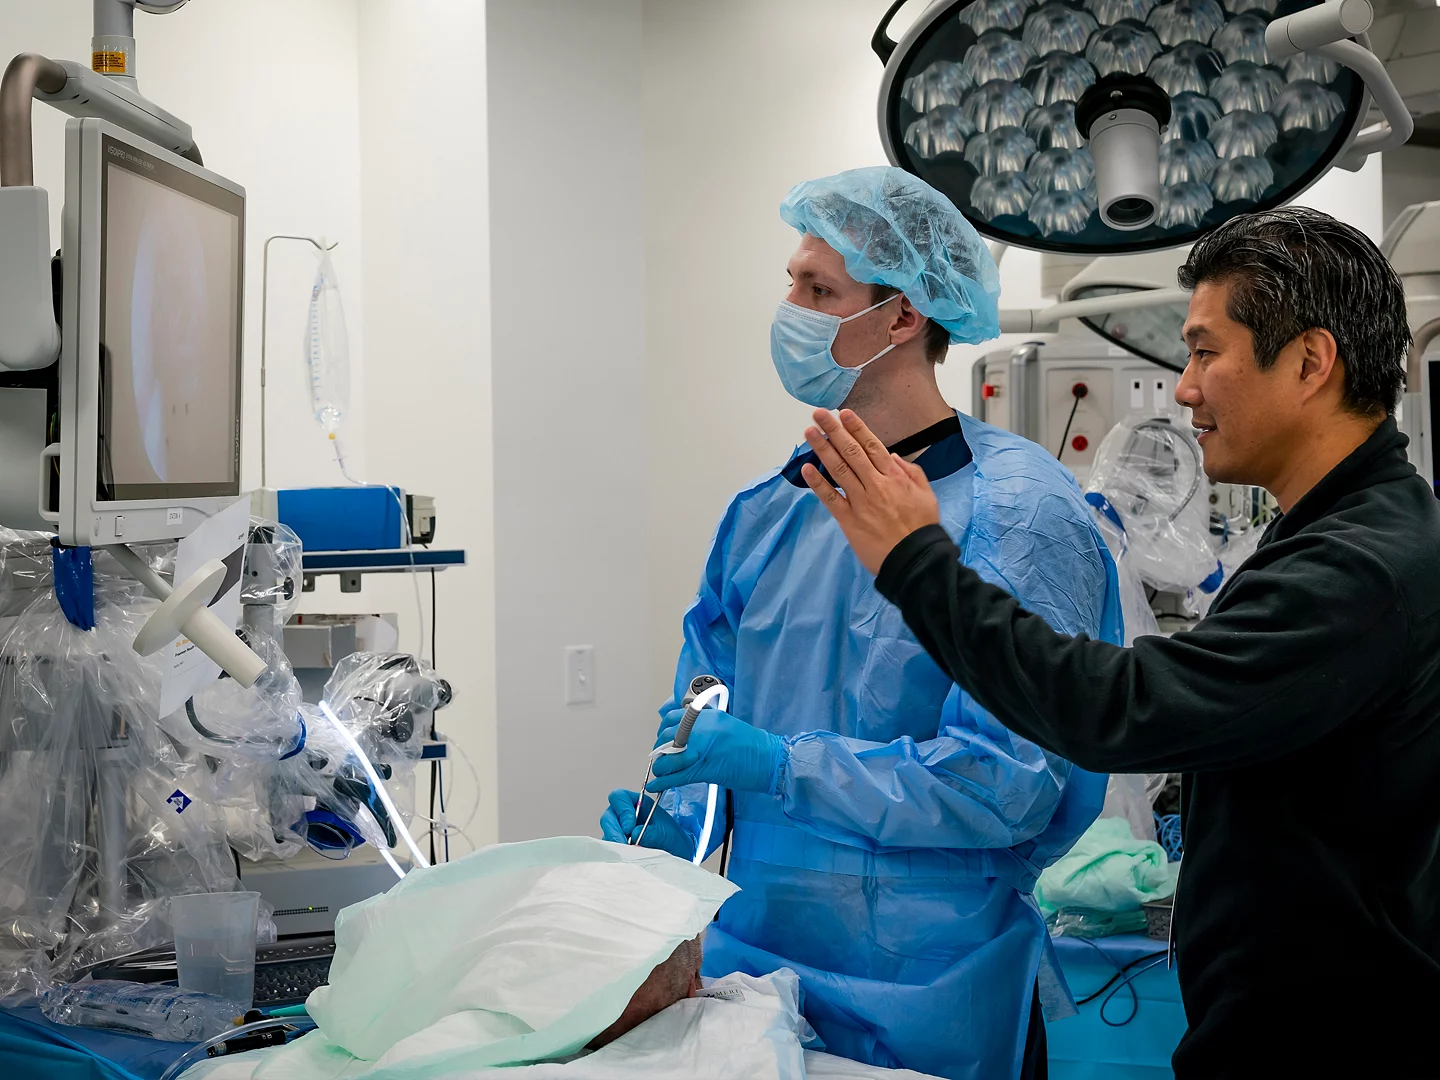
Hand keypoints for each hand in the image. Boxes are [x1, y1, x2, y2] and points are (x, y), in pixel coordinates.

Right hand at [600, 788, 695, 857]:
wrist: (676, 856)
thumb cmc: (672, 840)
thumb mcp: (666, 835)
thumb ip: (652, 832)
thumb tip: (634, 834)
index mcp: (638, 804)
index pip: (619, 797)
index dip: (622, 810)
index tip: (629, 827)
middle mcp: (625, 815)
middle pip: (608, 816)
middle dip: (614, 831)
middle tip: (624, 844)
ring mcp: (619, 830)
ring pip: (607, 833)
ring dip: (615, 843)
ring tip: (628, 853)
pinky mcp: (617, 845)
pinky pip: (609, 847)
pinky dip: (616, 853)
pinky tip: (626, 858)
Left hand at [647, 708, 784, 794]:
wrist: (768, 759)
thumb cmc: (751, 744)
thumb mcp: (724, 724)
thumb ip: (702, 726)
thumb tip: (682, 734)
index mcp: (706, 716)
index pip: (672, 719)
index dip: (663, 730)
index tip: (663, 739)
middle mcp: (701, 729)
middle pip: (667, 738)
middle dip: (660, 750)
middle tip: (662, 758)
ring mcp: (702, 749)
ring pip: (668, 758)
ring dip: (661, 767)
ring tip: (661, 773)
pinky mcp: (705, 770)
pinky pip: (677, 776)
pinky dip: (664, 783)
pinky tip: (657, 786)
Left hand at [800, 408, 941, 573]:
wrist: (915, 560)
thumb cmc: (922, 529)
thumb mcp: (926, 495)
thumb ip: (911, 472)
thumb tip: (893, 456)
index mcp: (895, 477)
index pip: (872, 446)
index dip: (856, 428)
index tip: (843, 413)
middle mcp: (876, 485)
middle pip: (852, 452)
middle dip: (834, 430)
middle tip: (819, 414)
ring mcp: (861, 502)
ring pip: (839, 469)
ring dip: (822, 448)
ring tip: (809, 432)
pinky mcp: (849, 520)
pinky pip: (830, 498)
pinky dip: (817, 483)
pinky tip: (806, 468)